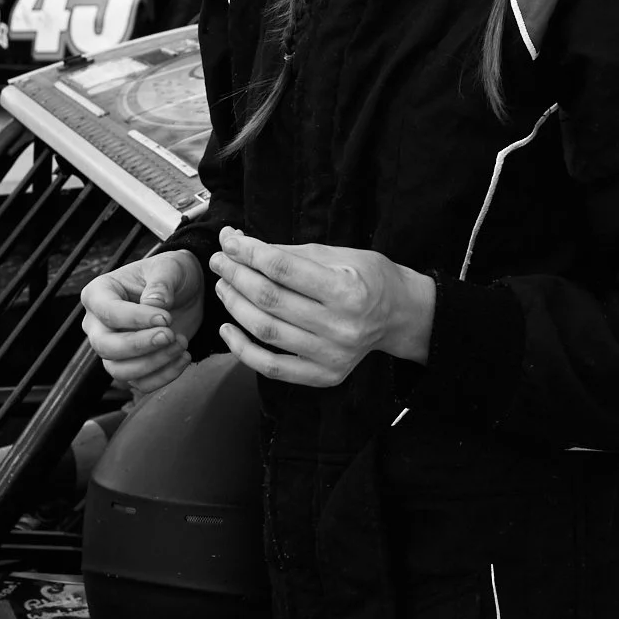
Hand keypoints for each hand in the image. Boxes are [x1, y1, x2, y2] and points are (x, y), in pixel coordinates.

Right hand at [79, 249, 203, 396]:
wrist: (186, 292)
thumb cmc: (170, 274)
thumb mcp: (170, 267)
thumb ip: (161, 283)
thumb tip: (153, 304)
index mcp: (99, 293)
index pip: (108, 312)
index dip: (136, 319)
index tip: (165, 318)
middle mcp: (97, 324)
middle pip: (105, 346)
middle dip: (140, 345)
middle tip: (170, 335)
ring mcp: (111, 348)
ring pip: (119, 370)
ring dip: (153, 363)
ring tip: (182, 343)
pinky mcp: (130, 365)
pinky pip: (139, 383)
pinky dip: (163, 376)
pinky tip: (184, 357)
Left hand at [209, 227, 434, 388]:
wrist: (398, 315)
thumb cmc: (367, 277)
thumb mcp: (337, 254)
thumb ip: (288, 253)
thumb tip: (238, 242)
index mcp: (348, 290)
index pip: (284, 269)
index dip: (250, 254)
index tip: (230, 243)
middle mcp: (341, 327)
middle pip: (271, 300)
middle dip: (237, 276)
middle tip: (220, 262)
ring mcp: (332, 356)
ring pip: (266, 331)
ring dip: (235, 306)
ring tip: (223, 287)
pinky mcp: (323, 376)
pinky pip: (272, 367)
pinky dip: (243, 350)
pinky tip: (227, 329)